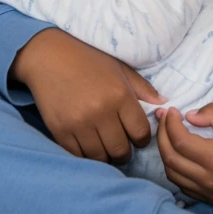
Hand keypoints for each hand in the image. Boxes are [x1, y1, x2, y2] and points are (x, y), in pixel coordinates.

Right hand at [10, 29, 163, 162]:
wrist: (48, 56)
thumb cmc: (88, 59)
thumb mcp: (119, 68)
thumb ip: (142, 88)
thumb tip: (164, 105)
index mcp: (119, 95)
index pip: (140, 132)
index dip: (142, 139)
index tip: (137, 137)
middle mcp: (101, 112)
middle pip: (121, 150)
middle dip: (125, 152)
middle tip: (121, 145)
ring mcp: (79, 124)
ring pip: (100, 158)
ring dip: (105, 156)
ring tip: (105, 147)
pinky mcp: (60, 131)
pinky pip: (79, 156)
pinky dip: (86, 155)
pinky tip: (88, 145)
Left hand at [155, 104, 212, 205]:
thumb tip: (189, 117)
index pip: (179, 141)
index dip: (170, 123)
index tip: (171, 109)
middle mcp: (210, 181)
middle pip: (171, 159)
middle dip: (162, 136)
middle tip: (164, 118)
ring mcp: (211, 194)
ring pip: (174, 176)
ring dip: (166, 153)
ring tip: (168, 134)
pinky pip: (184, 187)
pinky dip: (176, 170)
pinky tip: (180, 154)